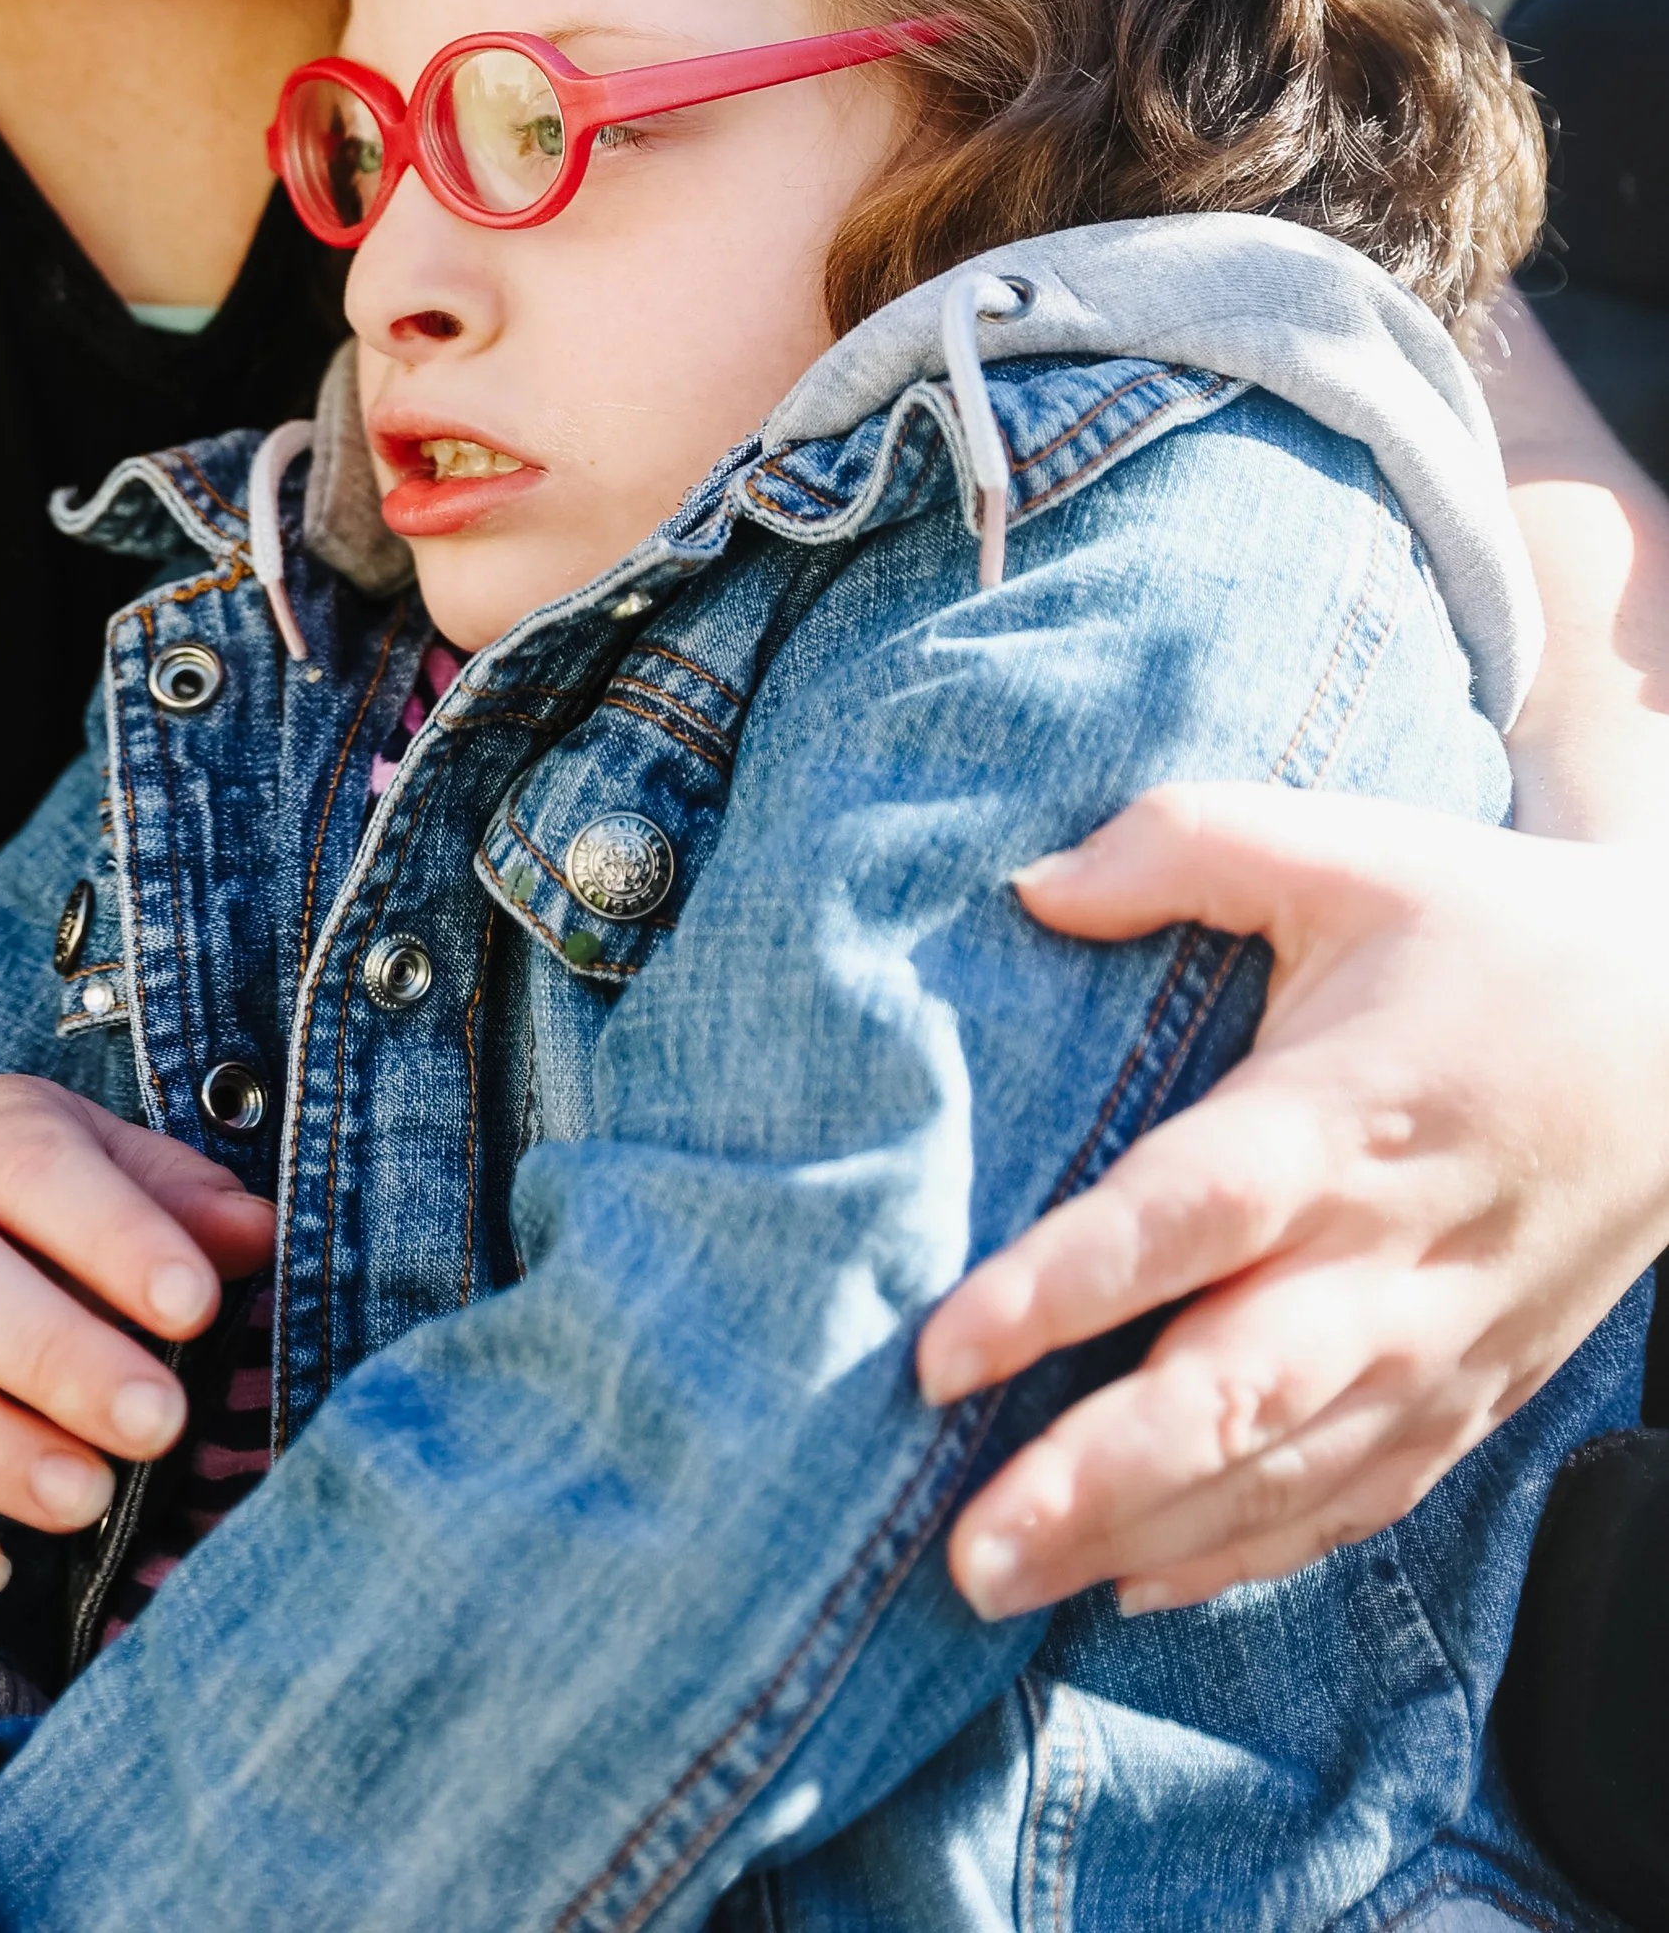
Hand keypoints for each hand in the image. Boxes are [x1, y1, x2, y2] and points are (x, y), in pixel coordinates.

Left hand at [915, 785, 1668, 1619]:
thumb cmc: (1490, 926)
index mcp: (1345, 1114)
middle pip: (1231, 1389)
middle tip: (958, 1542)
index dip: (1064, 1289)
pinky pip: (1351, 1503)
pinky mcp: (1473, 1395)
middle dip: (1091, 1478)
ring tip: (996, 1585)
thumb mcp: (1345, 846)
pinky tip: (1132, 1585)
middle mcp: (1393, 1254)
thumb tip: (1029, 884)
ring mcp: (1441, 1344)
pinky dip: (1243, 1557)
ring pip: (1281, 1472)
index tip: (940, 1354)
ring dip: (1139, 1539)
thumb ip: (1178, 845)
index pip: (1189, 1216)